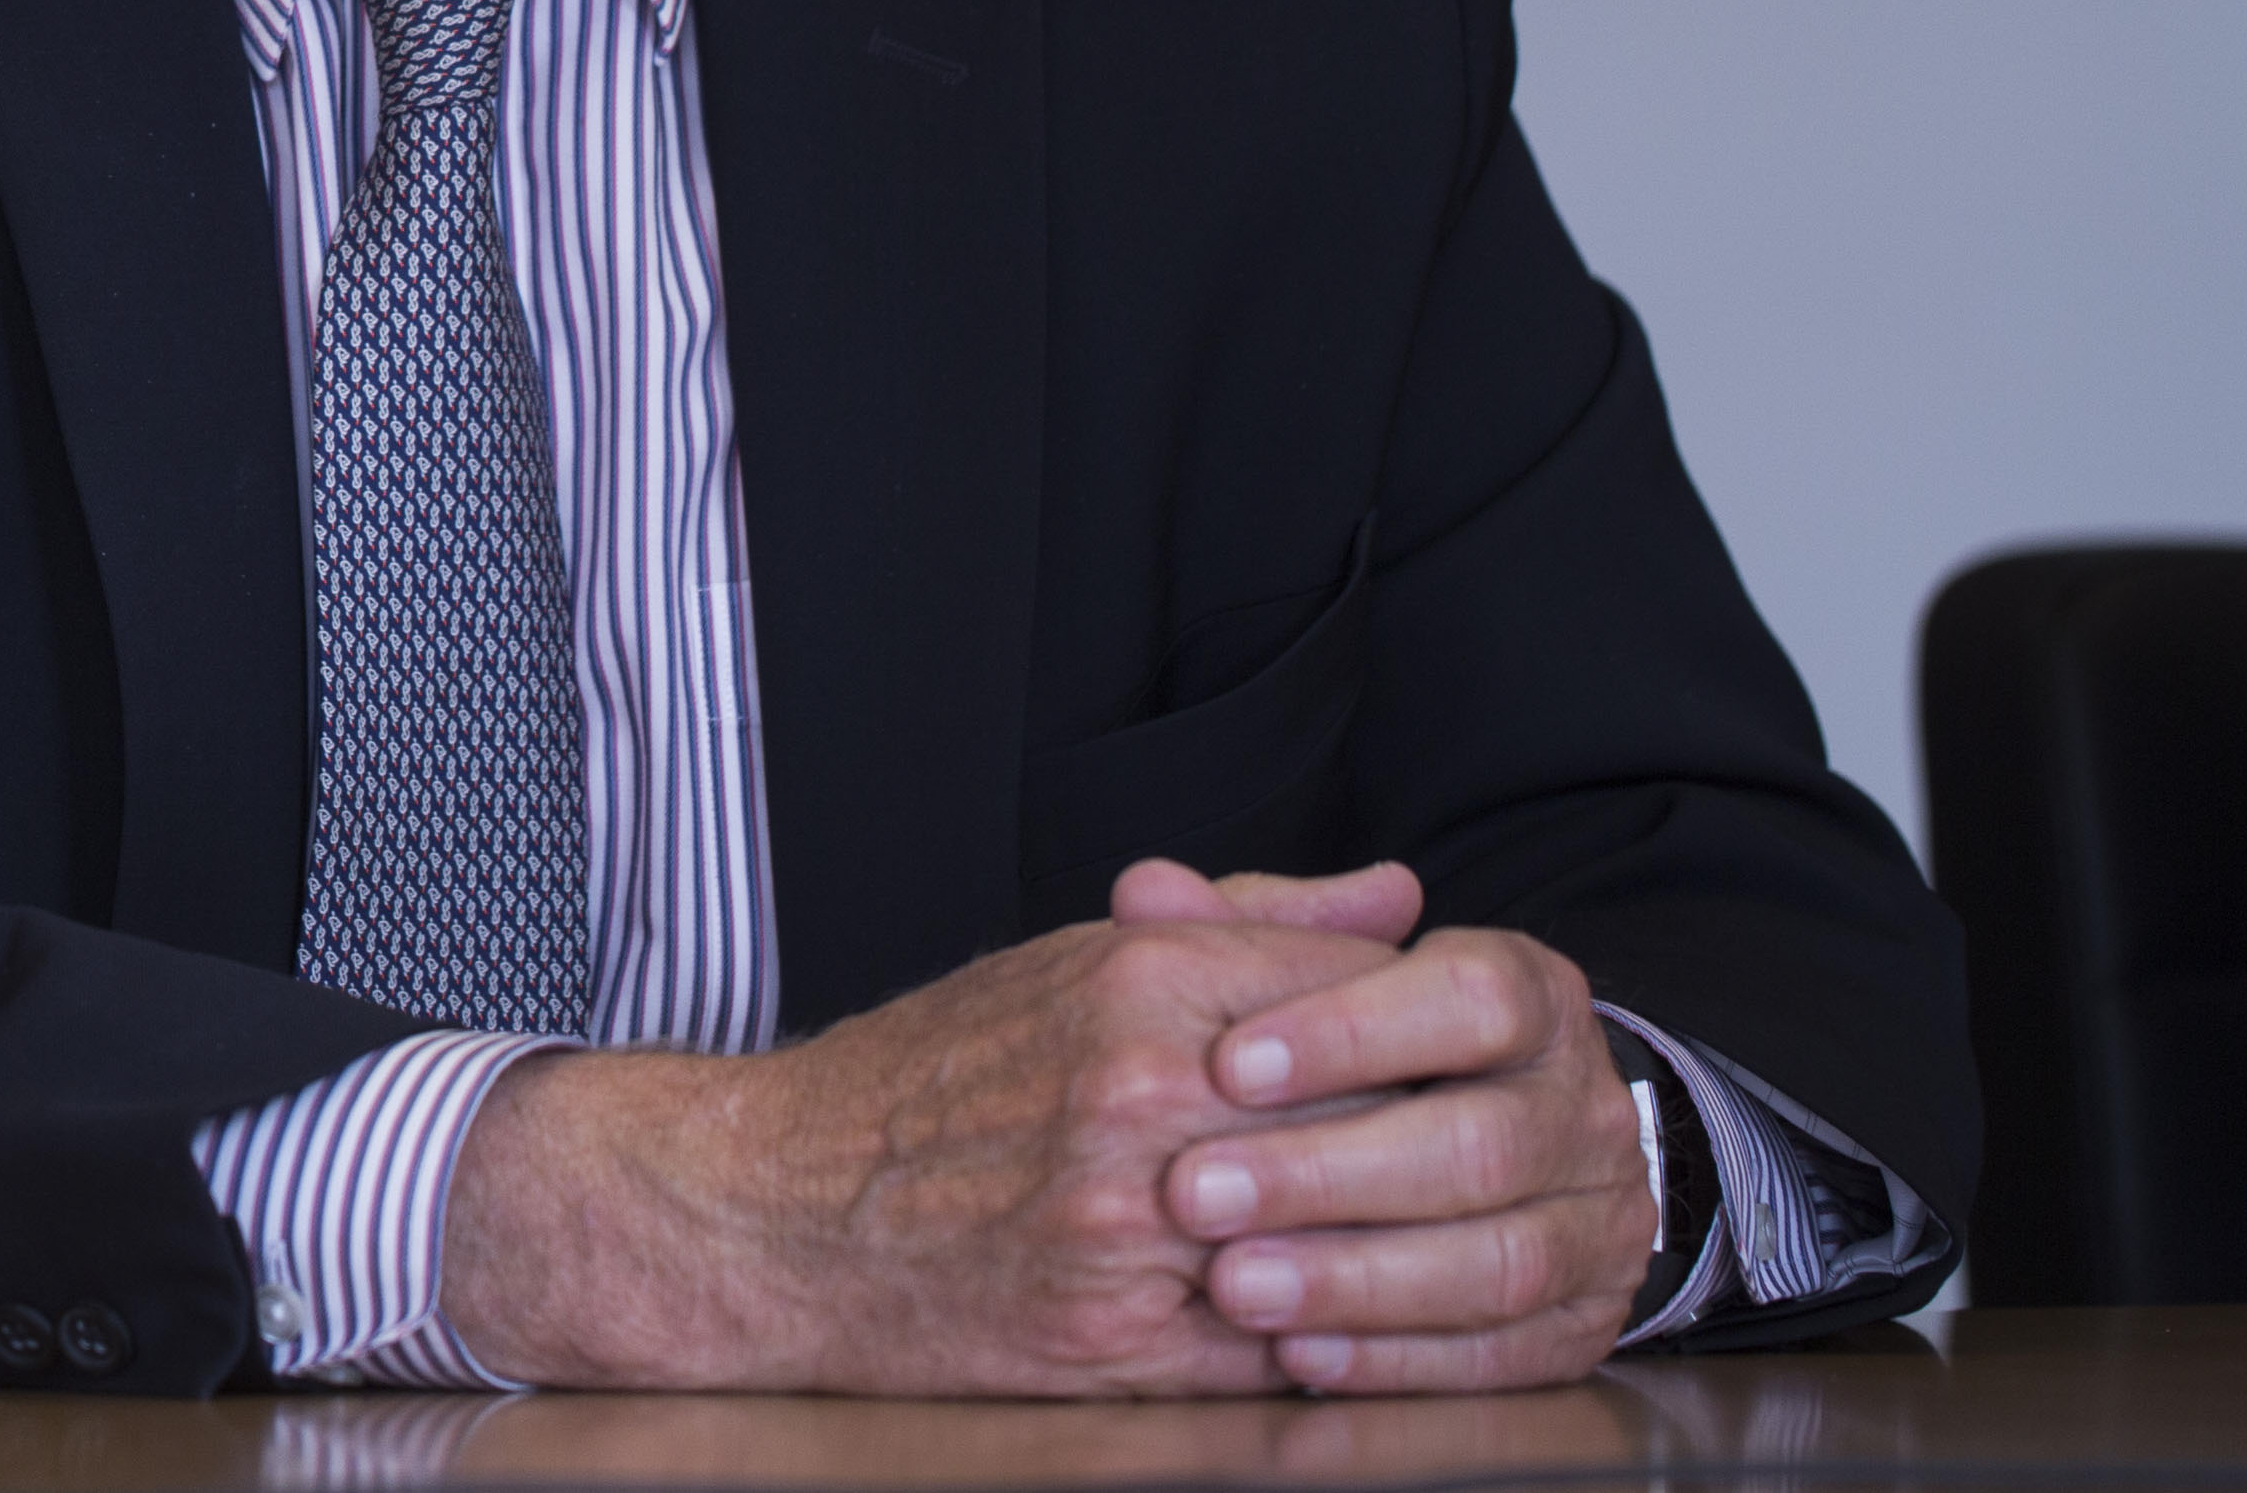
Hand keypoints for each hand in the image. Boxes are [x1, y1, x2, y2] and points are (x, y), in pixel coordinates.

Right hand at [432, 899, 1405, 1395]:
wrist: (784, 1213)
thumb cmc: (933, 1083)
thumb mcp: (1080, 961)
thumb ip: (1252, 923)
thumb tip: (1396, 900)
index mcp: (1138, 981)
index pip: (1365, 992)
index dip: (1424, 1030)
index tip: (1443, 1057)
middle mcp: (1140, 1095)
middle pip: (1379, 1115)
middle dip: (1429, 1140)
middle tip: (1462, 1157)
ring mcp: (1133, 1226)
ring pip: (1348, 1239)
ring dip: (1393, 1246)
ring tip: (1416, 1240)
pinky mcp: (1123, 1343)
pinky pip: (1287, 1347)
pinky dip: (1327, 1333)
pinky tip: (1333, 1313)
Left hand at [1131, 858, 1657, 1395]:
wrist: (1484, 1156)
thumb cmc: (1364, 1050)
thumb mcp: (1308, 975)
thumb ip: (1236, 936)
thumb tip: (1150, 893)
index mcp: (1533, 997)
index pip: (1472, 997)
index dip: (1352, 1032)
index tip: (1228, 1065)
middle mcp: (1586, 1107)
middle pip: (1480, 1143)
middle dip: (1326, 1173)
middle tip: (1193, 1194)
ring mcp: (1602, 1223)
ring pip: (1499, 1262)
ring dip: (1355, 1281)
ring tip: (1232, 1286)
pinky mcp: (1588, 1328)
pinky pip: (1505, 1358)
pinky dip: (1397, 1361)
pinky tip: (1298, 1356)